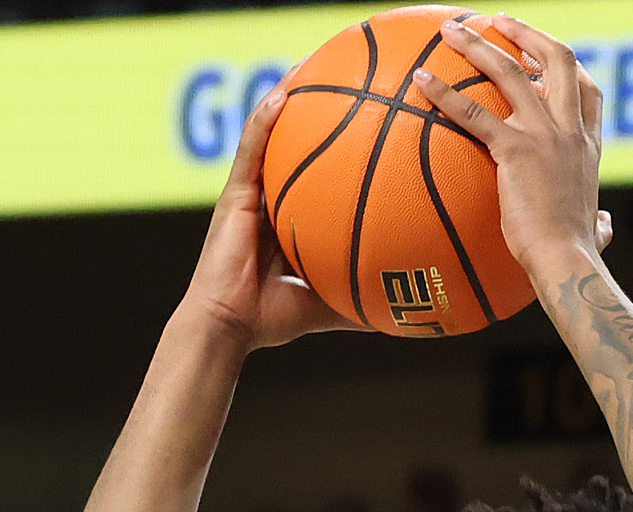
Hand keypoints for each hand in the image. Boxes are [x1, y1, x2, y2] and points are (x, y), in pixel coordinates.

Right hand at [179, 88, 359, 351]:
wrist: (228, 327)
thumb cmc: (270, 318)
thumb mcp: (326, 304)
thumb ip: (358, 296)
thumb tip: (403, 310)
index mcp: (288, 216)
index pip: (314, 170)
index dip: (335, 143)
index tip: (366, 120)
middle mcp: (269, 197)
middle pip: (294, 142)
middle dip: (316, 107)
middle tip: (347, 78)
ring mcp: (249, 192)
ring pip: (269, 133)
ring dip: (288, 97)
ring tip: (313, 64)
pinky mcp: (233, 194)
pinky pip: (250, 150)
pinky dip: (264, 122)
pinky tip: (282, 96)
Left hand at [415, 14, 612, 284]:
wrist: (568, 263)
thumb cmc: (578, 257)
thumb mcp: (597, 233)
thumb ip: (601, 224)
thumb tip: (604, 228)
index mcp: (588, 148)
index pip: (587, 90)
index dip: (566, 66)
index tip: (543, 55)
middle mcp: (569, 131)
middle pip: (557, 59)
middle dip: (527, 34)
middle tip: (499, 22)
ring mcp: (545, 136)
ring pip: (511, 72)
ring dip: (479, 45)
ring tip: (451, 30)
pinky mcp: (516, 150)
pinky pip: (473, 113)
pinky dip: (444, 93)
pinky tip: (420, 80)